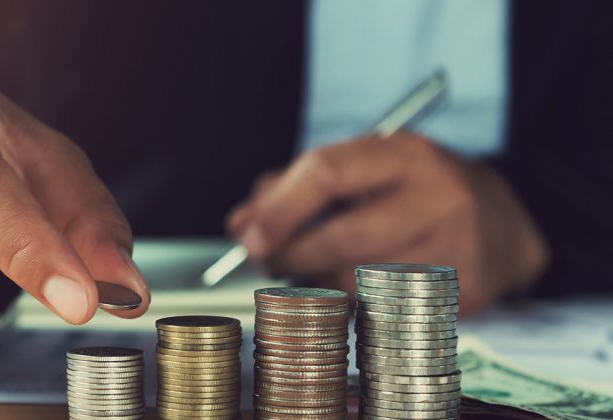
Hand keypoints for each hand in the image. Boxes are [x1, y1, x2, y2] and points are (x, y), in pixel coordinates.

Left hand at [228, 132, 547, 313]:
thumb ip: (295, 188)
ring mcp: (458, 245)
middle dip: (291, 256)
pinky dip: (353, 306)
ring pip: (361, 282)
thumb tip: (242, 223)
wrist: (505, 222)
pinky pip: (387, 310)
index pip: (327, 172)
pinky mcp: (467, 291)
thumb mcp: (363, 170)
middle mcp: (438, 194)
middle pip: (343, 236)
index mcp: (403, 153)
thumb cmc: (414, 192)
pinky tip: (349, 291)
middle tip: (268, 262)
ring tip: (310, 274)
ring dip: (319, 285)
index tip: (248, 235)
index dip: (279, 209)